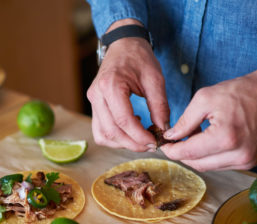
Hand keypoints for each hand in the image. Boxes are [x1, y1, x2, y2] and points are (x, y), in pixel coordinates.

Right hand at [87, 20, 168, 151]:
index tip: (155, 142)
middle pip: (111, 132)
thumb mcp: (155, 79)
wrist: (124, 45)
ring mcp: (93, 102)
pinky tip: (130, 129)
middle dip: (133, 144)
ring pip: (103, 135)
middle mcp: (97, 95)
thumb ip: (160, 106)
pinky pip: (100, 131)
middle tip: (151, 144)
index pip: (123, 120)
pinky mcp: (95, 106)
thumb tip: (163, 130)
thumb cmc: (139, 58)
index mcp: (110, 85)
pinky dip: (115, 137)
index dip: (140, 136)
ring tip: (141, 137)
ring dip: (123, 143)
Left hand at [161, 55, 256, 170]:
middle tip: (176, 141)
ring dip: (196, 155)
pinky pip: (220, 165)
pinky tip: (208, 142)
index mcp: (226, 138)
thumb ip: (185, 121)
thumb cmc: (240, 92)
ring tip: (194, 137)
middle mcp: (238, 154)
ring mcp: (247, 161)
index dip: (172, 151)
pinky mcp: (251, 161)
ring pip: (208, 166)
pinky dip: (209, 156)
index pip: (189, 152)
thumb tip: (171, 137)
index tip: (164, 146)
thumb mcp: (205, 99)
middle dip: (183, 154)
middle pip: (197, 163)